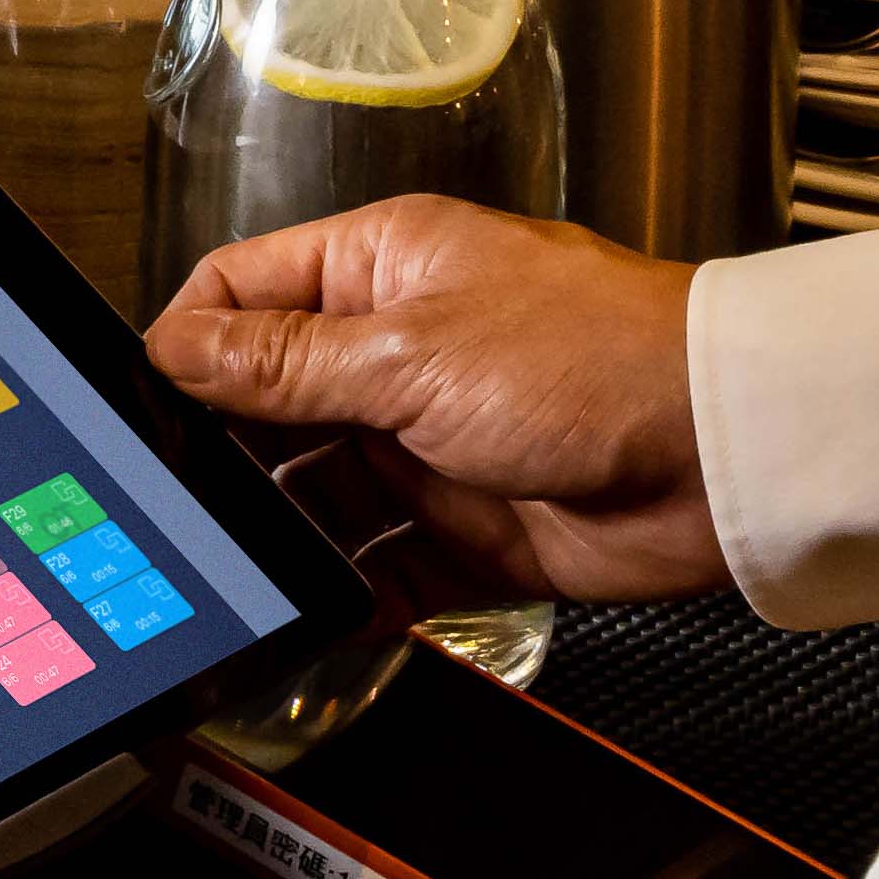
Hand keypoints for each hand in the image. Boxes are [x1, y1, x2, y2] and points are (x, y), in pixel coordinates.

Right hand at [143, 195, 729, 612]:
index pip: (241, 291)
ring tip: (261, 557)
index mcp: (380, 270)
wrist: (726, 458)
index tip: (152, 400)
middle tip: (194, 494)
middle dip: (231, 452)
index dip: (189, 343)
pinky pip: (376, 567)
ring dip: (288, 531)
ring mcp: (424, 442)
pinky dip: (351, 592)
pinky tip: (329, 607)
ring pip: (314, 494)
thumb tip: (174, 350)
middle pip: (266, 402)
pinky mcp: (458, 525)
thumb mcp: (409, 352)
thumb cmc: (596, 363)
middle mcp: (395, 351)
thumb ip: (282, 362)